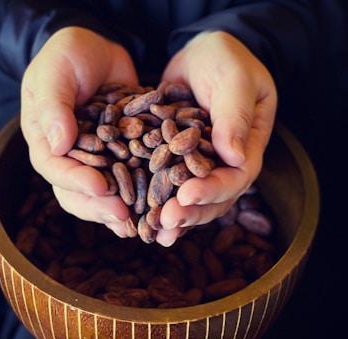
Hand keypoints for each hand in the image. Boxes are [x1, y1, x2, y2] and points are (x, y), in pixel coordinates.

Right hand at [21, 27, 138, 235]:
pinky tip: (153, 208)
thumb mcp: (55, 71)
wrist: (97, 51)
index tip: (100, 187)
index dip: (76, 181)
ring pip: (103, 193)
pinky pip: (128, 178)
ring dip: (119, 210)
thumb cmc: (68, 55)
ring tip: (137, 225)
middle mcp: (71, 157)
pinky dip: (140, 194)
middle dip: (99, 206)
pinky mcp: (121, 155)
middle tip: (122, 216)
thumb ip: (54, 105)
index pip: (55, 169)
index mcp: (47, 141)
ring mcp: (97, 159)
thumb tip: (59, 144)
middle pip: (77, 192)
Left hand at [156, 31, 276, 245]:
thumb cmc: (224, 59)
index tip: (186, 195)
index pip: (236, 177)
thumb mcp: (233, 79)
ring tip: (154, 232)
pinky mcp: (177, 161)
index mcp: (247, 145)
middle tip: (166, 221)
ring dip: (174, 217)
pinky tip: (142, 218)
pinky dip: (156, 202)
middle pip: (214, 197)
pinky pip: (169, 186)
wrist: (201, 56)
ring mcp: (200, 165)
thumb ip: (234, 115)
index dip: (214, 190)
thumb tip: (234, 156)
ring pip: (191, 199)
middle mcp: (225, 162)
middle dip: (190, 212)